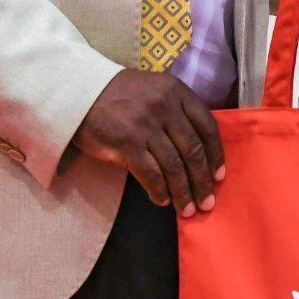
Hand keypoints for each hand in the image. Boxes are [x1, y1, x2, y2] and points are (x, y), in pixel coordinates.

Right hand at [72, 69, 225, 214]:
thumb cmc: (119, 95)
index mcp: (176, 91)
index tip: (219, 176)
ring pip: (174, 166)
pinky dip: (159, 191)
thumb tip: (198, 150)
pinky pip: (150, 174)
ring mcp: (145, 125)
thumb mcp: (154, 90)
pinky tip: (162, 200)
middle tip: (207, 202)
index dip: (216, 155)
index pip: (207, 126)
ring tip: (187, 209)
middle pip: (193, 151)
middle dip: (203, 181)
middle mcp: (164, 106)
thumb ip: (176, 110)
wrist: (79, 92)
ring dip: (183, 192)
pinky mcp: (126, 143)